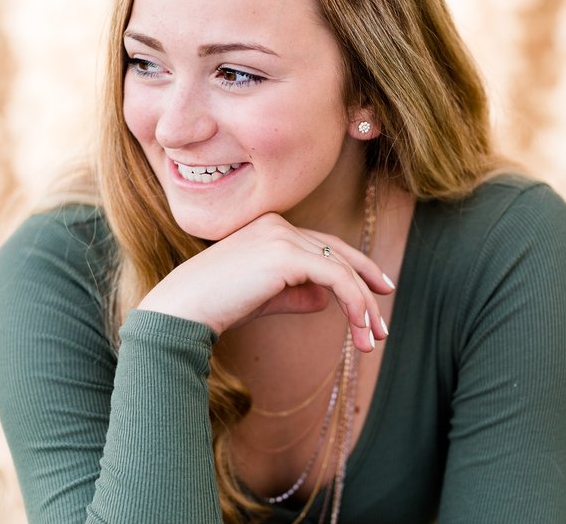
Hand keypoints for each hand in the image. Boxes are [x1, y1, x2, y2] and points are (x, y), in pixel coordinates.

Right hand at [138, 212, 393, 350]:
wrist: (183, 309)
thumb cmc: (215, 305)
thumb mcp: (263, 297)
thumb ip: (295, 293)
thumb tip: (325, 299)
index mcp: (269, 227)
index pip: (324, 245)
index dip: (356, 268)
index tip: (378, 292)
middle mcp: (278, 224)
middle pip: (339, 253)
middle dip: (367, 288)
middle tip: (382, 326)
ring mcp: (282, 235)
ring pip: (342, 267)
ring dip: (363, 306)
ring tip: (372, 340)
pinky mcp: (285, 254)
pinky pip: (336, 277)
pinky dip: (355, 303)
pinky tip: (360, 329)